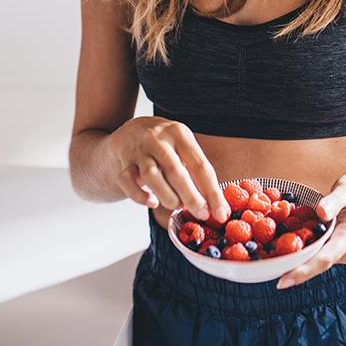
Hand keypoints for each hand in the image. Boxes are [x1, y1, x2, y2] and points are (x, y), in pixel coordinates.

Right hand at [107, 116, 229, 221]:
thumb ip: (196, 171)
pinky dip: (139, 196)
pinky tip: (152, 202)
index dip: (212, 192)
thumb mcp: (184, 148)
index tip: (221, 213)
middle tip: (202, 214)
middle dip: (191, 197)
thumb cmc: (166, 145)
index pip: (200, 166)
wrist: (130, 131)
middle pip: (176, 171)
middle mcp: (158, 139)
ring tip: (176, 205)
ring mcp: (139, 151)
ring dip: (167, 196)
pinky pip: (127, 181)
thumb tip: (214, 205)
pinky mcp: (124, 163)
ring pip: (151, 176)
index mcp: (180, 134)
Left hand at [277, 169, 345, 288]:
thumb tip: (320, 213)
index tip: (282, 282)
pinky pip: (319, 253)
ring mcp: (345, 252)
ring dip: (295, 260)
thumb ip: (334, 200)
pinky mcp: (339, 249)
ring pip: (316, 260)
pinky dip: (302, 250)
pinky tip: (283, 247)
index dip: (302, 272)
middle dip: (291, 269)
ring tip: (267, 260)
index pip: (324, 259)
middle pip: (316, 264)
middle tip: (263, 270)